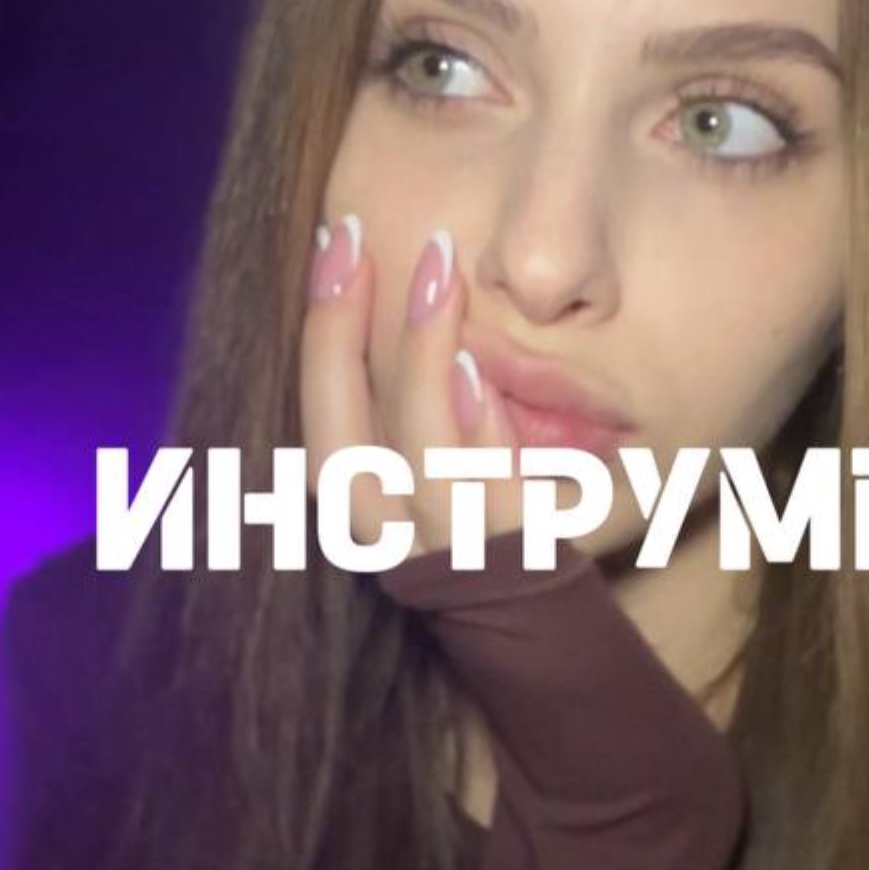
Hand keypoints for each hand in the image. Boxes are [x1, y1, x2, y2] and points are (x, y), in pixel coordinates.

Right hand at [300, 214, 526, 563]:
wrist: (550, 631)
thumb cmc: (490, 520)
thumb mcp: (436, 457)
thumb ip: (414, 395)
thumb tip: (415, 287)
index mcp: (360, 505)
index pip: (319, 415)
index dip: (320, 328)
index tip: (337, 239)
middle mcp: (388, 539)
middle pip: (336, 444)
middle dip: (335, 336)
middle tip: (354, 239)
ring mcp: (452, 555)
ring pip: (413, 464)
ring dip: (417, 366)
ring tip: (438, 278)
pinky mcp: (518, 562)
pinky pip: (489, 499)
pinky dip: (476, 433)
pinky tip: (475, 370)